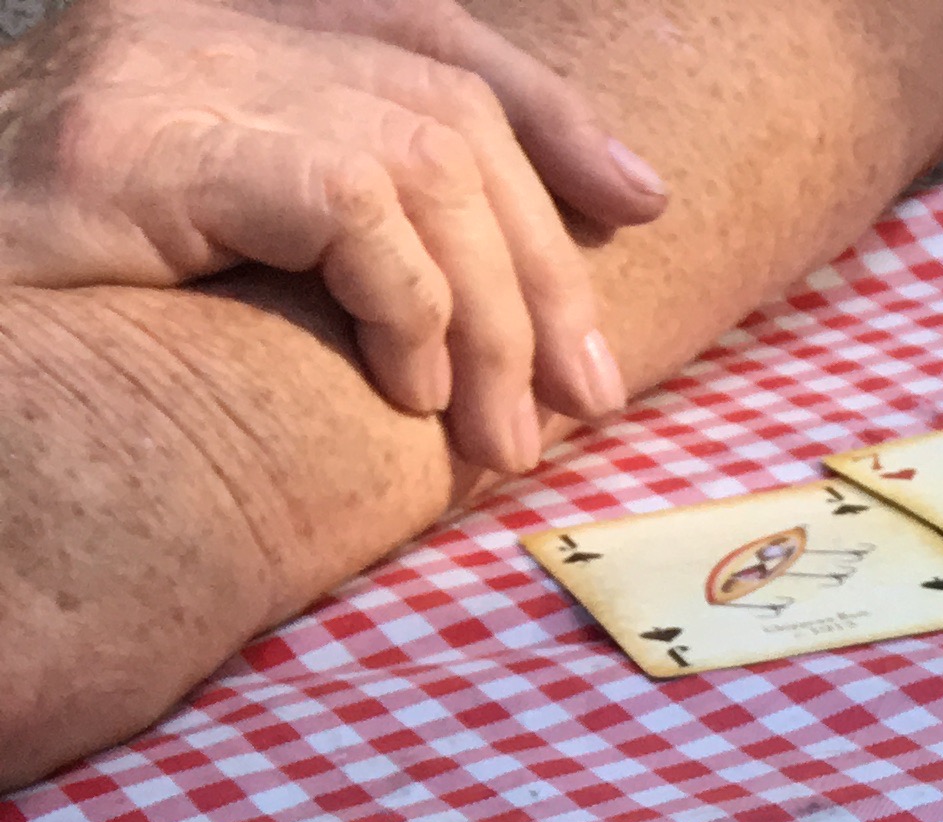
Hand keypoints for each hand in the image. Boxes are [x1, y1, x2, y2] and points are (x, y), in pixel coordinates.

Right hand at [0, 0, 667, 474]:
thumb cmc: (79, 314)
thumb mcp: (230, 243)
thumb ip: (345, 218)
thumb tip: (515, 291)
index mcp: (220, 20)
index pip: (423, 29)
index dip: (545, 112)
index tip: (635, 200)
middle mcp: (196, 20)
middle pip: (446, 109)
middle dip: (542, 261)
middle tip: (584, 392)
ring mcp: (166, 70)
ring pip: (421, 163)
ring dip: (492, 316)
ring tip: (499, 432)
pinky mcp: (146, 145)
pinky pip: (350, 204)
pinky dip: (410, 306)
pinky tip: (409, 390)